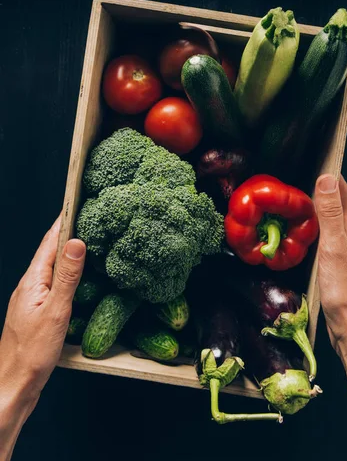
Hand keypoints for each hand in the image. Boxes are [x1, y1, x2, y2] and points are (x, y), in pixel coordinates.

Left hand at [0, 217, 85, 424]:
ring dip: (69, 253)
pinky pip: (55, 283)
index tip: (79, 204)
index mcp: (33, 280)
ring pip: (53, 267)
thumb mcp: (56, 311)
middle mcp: (30, 285)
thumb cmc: (32, 354)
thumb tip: (77, 242)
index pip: (49, 241)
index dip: (64, 221)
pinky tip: (80, 278)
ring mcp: (33, 298)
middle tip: (91, 219)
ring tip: (90, 242)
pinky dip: (69, 273)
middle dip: (69, 232)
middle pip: (51, 251)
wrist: (14, 384)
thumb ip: (68, 277)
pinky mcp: (38, 311)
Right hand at [314, 174, 346, 354]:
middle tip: (306, 180)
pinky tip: (311, 238)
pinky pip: (332, 242)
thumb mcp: (334, 247)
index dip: (333, 178)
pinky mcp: (343, 269)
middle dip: (327, 192)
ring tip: (304, 205)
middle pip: (341, 208)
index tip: (320, 162)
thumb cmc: (346, 291)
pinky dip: (321, 232)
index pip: (345, 195)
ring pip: (336, 226)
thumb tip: (327, 179)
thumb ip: (330, 214)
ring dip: (323, 212)